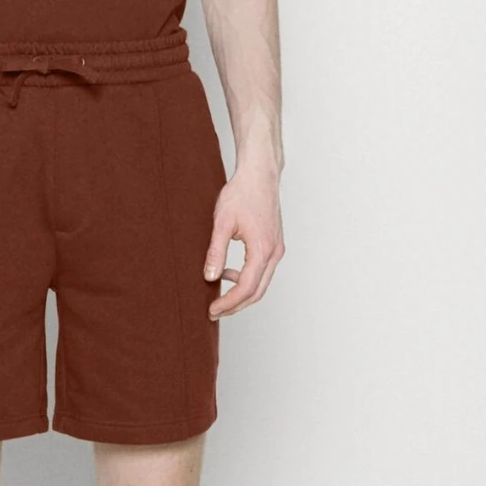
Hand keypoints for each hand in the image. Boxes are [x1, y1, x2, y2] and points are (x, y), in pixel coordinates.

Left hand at [203, 169, 283, 317]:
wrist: (259, 175)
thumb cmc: (242, 193)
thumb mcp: (222, 223)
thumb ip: (216, 252)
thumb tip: (208, 276)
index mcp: (262, 250)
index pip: (246, 288)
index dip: (228, 303)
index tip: (212, 310)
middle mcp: (274, 253)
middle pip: (257, 292)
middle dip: (235, 305)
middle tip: (214, 311)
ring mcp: (277, 250)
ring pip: (261, 284)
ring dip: (241, 293)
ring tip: (218, 294)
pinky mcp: (274, 245)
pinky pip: (262, 271)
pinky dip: (246, 278)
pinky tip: (228, 272)